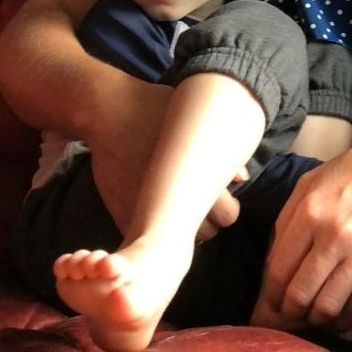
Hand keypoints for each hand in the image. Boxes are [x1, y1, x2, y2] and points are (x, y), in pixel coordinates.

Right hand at [85, 77, 239, 239]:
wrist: (109, 113)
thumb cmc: (156, 110)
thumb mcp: (194, 125)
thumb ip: (222, 154)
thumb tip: (242, 178)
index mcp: (199, 179)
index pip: (228, 215)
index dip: (227, 209)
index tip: (221, 199)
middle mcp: (175, 201)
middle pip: (207, 233)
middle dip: (207, 222)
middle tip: (199, 206)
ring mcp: (147, 212)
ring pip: (177, 241)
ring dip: (180, 230)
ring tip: (176, 209)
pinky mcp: (124, 215)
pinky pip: (146, 237)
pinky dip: (152, 231)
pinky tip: (154, 213)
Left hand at [250, 139, 351, 332]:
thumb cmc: (350, 173)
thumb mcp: (307, 185)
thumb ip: (285, 223)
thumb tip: (273, 268)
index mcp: (309, 213)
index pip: (279, 272)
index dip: (270, 296)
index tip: (270, 303)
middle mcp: (333, 236)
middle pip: (299, 295)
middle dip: (288, 313)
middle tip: (287, 315)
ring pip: (327, 307)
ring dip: (314, 319)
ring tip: (311, 315)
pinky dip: (343, 320)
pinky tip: (336, 314)